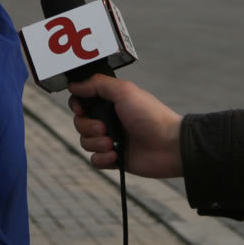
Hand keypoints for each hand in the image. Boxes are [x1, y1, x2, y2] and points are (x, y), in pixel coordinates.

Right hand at [68, 75, 182, 178]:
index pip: (82, 102)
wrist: (169, 146)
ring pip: (85, 142)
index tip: (81, 109)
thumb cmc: (150, 116)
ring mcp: (112, 139)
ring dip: (96, 143)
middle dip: (88, 127)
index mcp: (111, 102)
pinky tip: (116, 155)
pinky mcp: (115, 158)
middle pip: (80, 123)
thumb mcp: (124, 91)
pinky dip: (102, 158)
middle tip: (104, 128)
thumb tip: (74, 84)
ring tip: (112, 143)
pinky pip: (95, 160)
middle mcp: (109, 119)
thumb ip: (97, 84)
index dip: (77, 106)